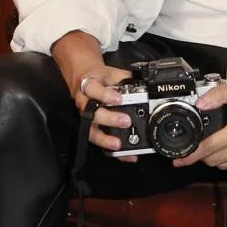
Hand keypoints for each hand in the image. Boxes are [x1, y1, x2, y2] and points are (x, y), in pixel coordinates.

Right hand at [50, 30, 136, 158]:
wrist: (82, 77)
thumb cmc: (98, 77)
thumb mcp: (111, 72)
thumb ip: (125, 78)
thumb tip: (145, 83)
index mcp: (89, 86)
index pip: (93, 89)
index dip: (105, 95)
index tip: (119, 99)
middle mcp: (84, 103)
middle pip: (92, 113)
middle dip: (109, 119)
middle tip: (125, 121)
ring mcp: (85, 117)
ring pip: (90, 130)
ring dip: (105, 139)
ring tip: (118, 145)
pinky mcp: (88, 127)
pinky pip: (98, 139)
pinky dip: (110, 148)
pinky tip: (123, 154)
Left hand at [175, 75, 226, 175]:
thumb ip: (219, 94)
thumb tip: (200, 103)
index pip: (209, 148)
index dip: (191, 155)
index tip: (179, 160)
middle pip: (214, 160)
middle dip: (201, 155)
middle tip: (196, 147)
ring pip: (226, 166)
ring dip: (215, 160)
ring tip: (212, 147)